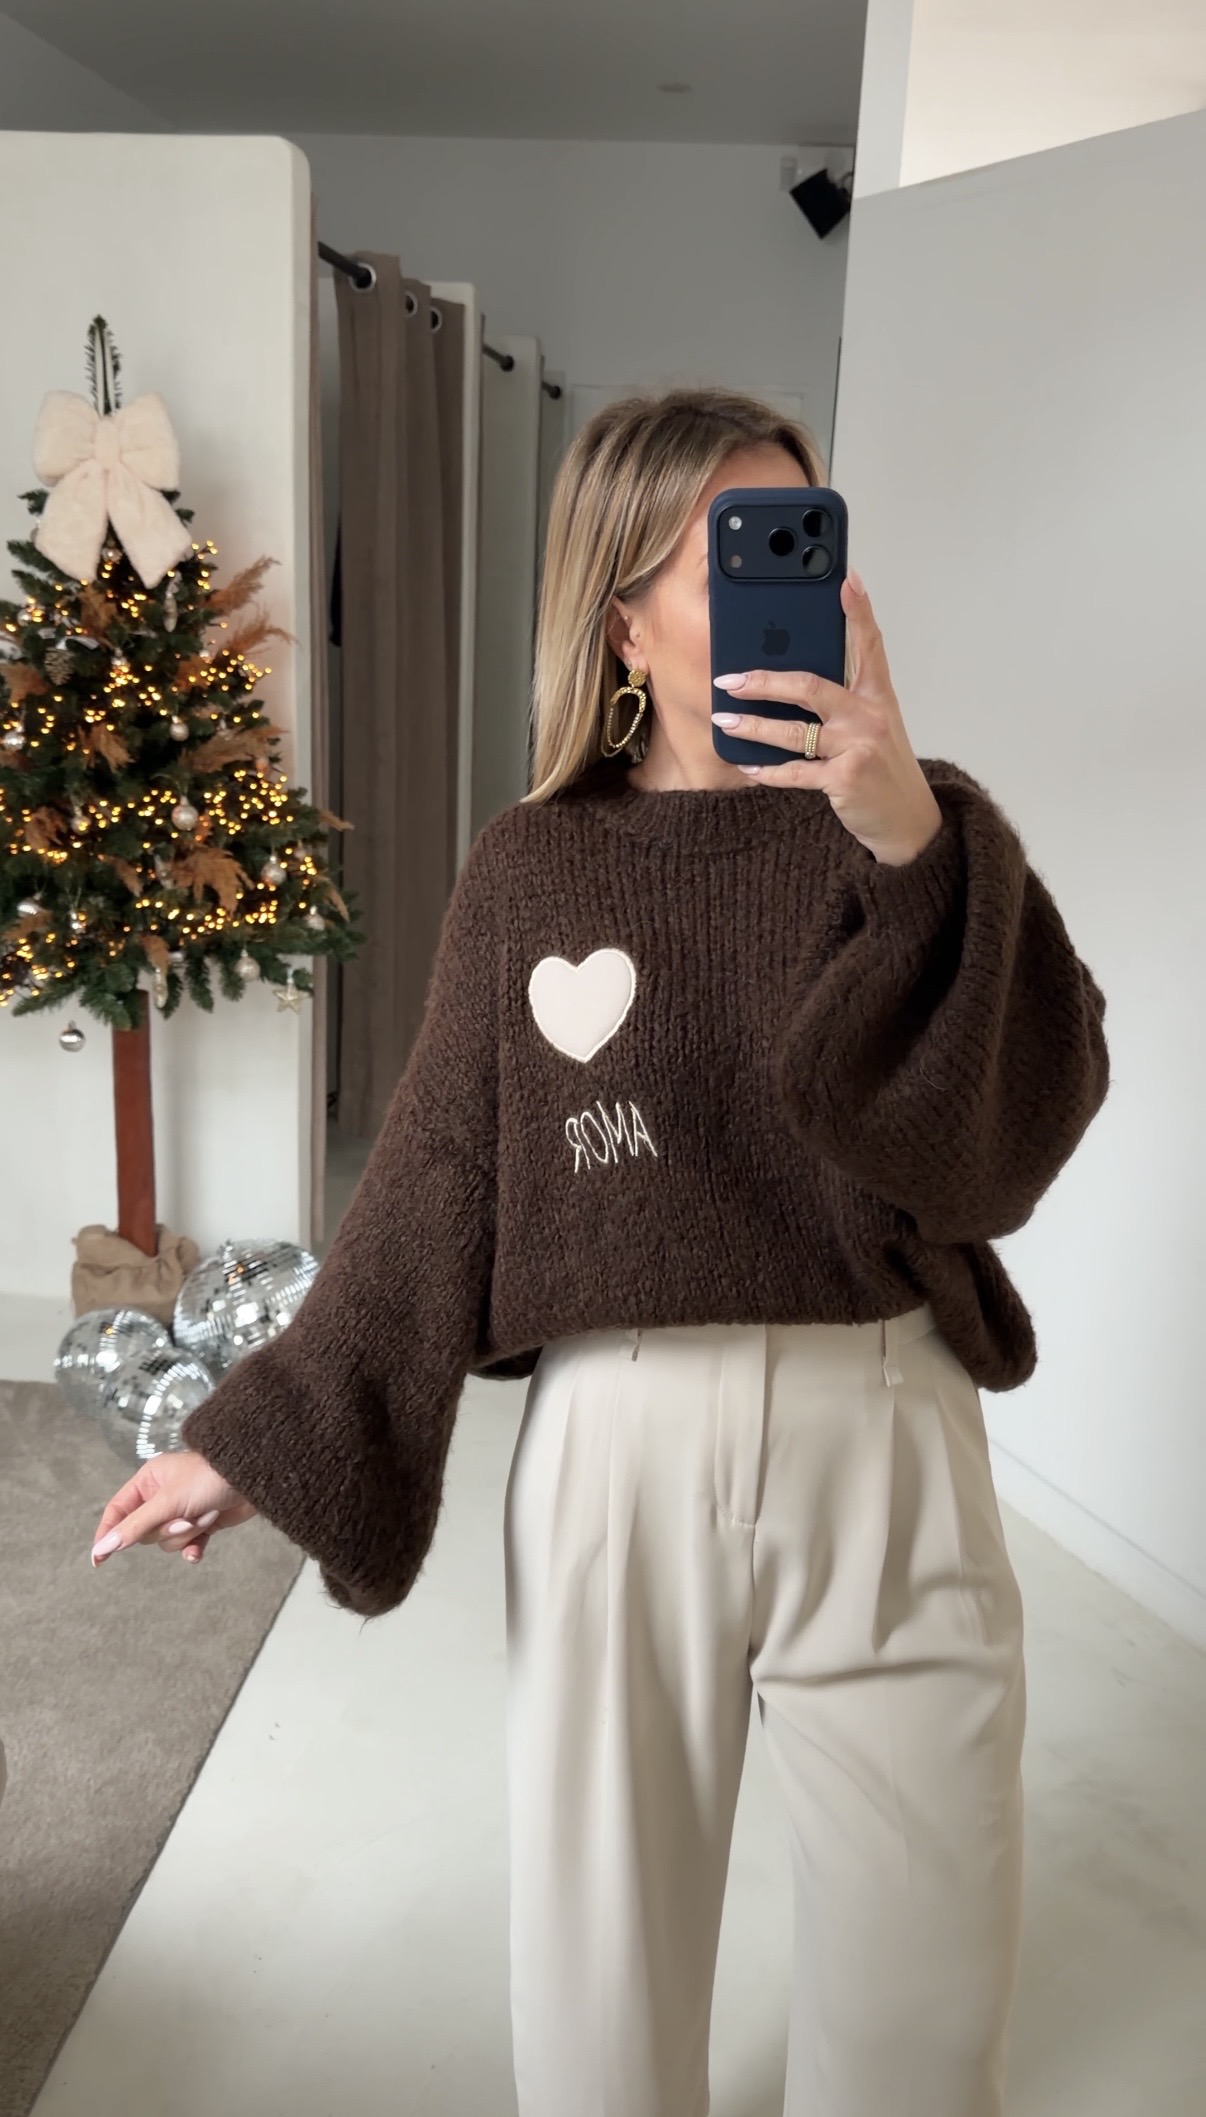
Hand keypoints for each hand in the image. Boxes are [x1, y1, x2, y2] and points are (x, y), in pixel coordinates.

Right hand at [91, 1449, 256, 1569]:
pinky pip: (187, 1545)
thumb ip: (136, 1525)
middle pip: (145, 1531)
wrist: (255, 1476)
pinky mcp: (202, 1522)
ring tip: (207, 1515)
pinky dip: (193, 1547)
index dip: (108, 1533)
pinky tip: (198, 1552)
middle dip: (166, 1530)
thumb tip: (104, 1547)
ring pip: (167, 1541)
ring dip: (187, 1533)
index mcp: (149, 1480)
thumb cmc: (209, 1478)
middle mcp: (162, 1495)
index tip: (98, 1559)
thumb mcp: (168, 1502)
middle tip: (186, 1518)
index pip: (118, 1510)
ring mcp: (182, 1510)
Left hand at [710, 569, 944, 864]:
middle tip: (729, 679)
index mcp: (878, 696)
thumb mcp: (874, 725)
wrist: (907, 820)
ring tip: (725, 720)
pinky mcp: (845, 779)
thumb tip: (791, 679)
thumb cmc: (882, 767)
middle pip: (810, 686)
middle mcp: (870, 715)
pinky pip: (796, 772)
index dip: (858, 611)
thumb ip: (844, 700)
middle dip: (764, 681)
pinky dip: (768, 771)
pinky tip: (748, 766)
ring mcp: (858, 747)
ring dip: (753, 726)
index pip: (870, 644)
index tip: (845, 579)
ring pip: (794, 731)